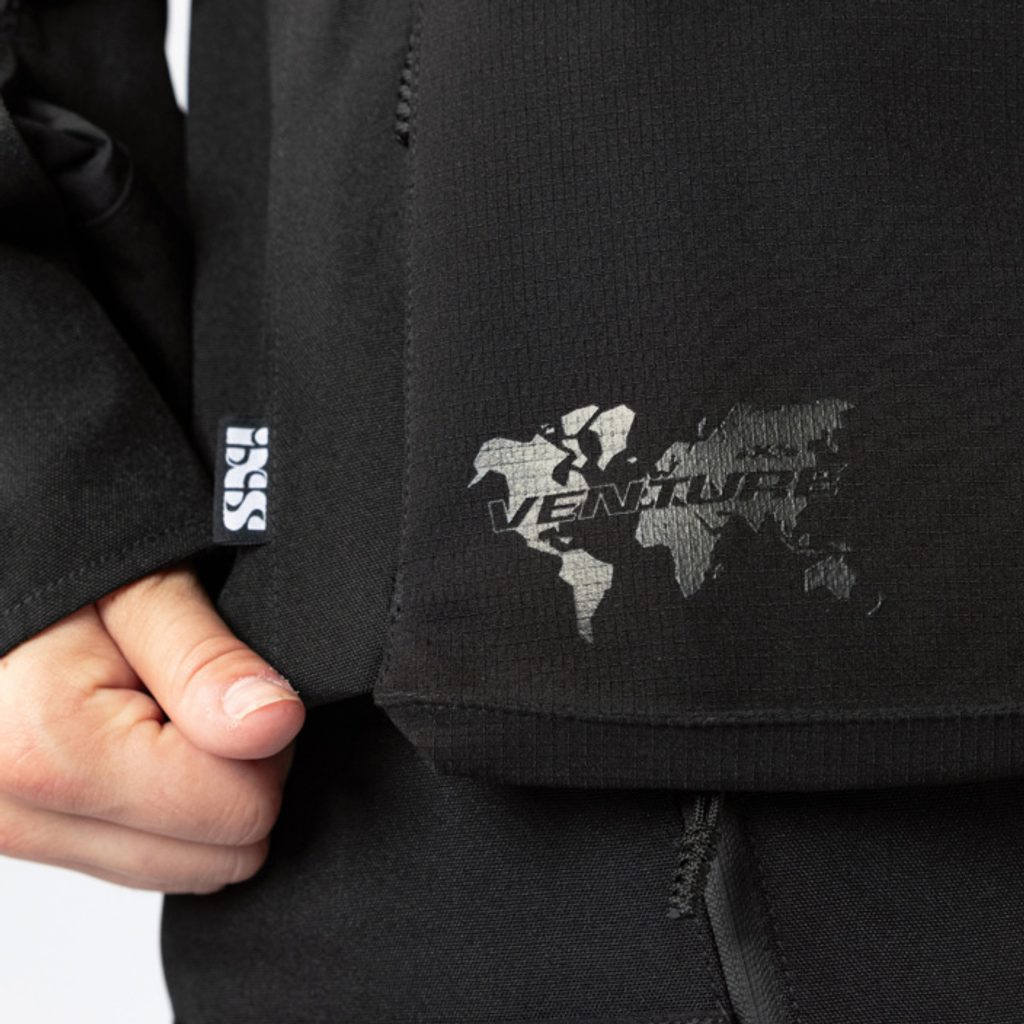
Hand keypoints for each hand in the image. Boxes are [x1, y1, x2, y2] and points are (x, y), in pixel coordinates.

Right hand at [0, 560, 304, 892]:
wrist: (3, 571)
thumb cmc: (62, 566)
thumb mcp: (143, 586)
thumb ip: (205, 660)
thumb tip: (272, 725)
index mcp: (49, 747)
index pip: (238, 810)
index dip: (264, 740)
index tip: (231, 682)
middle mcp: (21, 812)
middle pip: (219, 855)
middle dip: (236, 770)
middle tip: (200, 694)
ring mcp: (18, 836)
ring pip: (185, 866)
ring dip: (198, 792)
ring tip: (163, 709)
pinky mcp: (31, 839)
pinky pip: (145, 860)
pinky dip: (164, 806)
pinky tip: (140, 738)